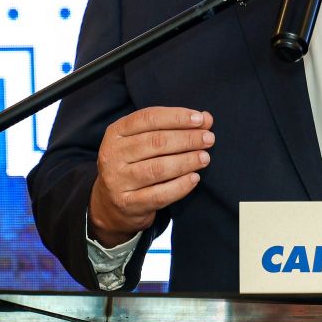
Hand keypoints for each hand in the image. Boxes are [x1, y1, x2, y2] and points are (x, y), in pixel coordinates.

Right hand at [88, 107, 213, 246]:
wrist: (111, 203)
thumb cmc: (136, 163)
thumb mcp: (147, 140)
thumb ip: (174, 127)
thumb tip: (206, 118)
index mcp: (116, 132)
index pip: (149, 118)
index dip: (177, 117)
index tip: (201, 119)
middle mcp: (112, 154)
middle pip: (155, 142)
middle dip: (187, 139)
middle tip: (209, 139)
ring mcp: (117, 180)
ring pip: (157, 168)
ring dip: (186, 161)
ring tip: (204, 158)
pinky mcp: (127, 203)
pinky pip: (158, 194)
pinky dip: (180, 186)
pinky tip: (194, 178)